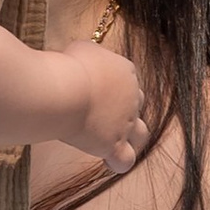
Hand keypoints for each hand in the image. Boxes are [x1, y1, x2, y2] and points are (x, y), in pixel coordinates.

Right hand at [60, 37, 150, 174]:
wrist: (67, 91)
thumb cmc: (70, 66)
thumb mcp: (82, 48)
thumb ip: (91, 55)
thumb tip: (87, 59)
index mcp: (126, 71)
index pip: (125, 79)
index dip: (110, 86)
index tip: (91, 88)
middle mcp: (133, 97)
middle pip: (136, 105)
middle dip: (121, 109)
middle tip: (97, 112)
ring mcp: (127, 123)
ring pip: (141, 134)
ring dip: (130, 137)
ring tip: (111, 140)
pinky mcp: (115, 145)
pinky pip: (126, 160)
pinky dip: (119, 161)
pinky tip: (107, 160)